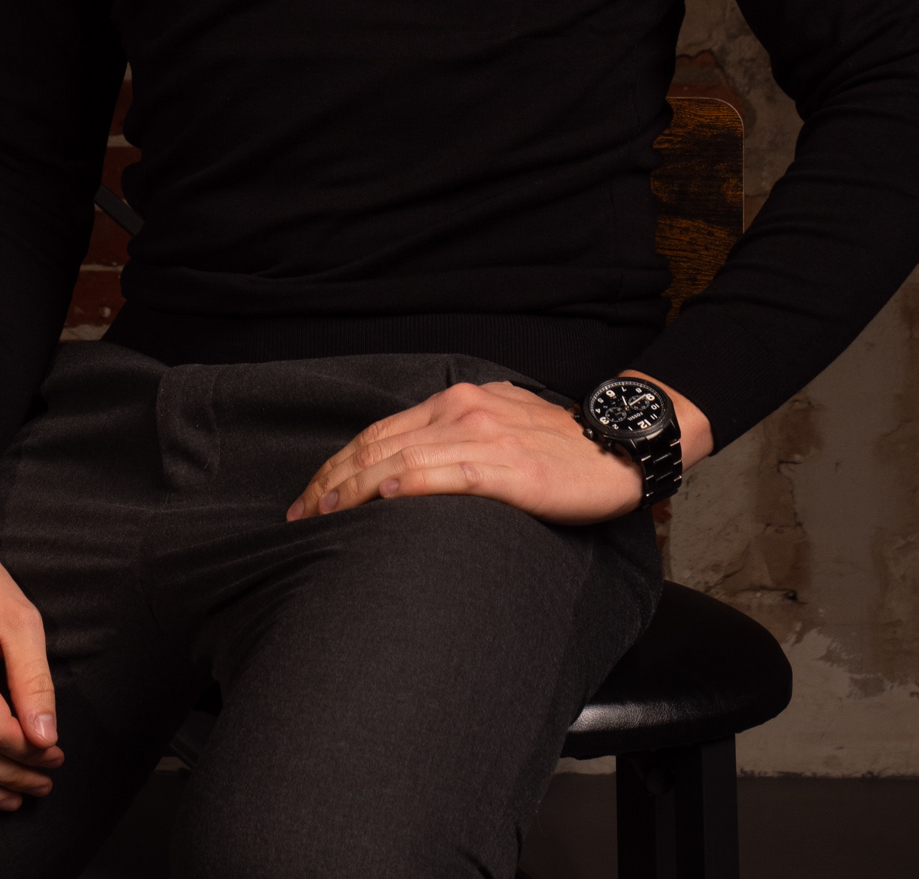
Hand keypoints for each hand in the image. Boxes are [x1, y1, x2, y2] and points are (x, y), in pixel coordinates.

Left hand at [285, 380, 655, 526]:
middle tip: (298, 515)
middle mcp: (462, 410)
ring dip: (352, 489)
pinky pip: (446, 473)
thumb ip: (455, 439)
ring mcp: (484, 436)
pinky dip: (407, 482)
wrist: (620, 445)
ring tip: (322, 516)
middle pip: (378, 445)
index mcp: (457, 402)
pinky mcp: (508, 467)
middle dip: (331, 481)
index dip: (338, 465)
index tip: (309, 496)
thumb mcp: (498, 426)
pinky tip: (381, 497)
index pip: (379, 433)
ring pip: (400, 458)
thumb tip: (406, 472)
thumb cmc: (559, 447)